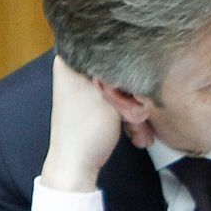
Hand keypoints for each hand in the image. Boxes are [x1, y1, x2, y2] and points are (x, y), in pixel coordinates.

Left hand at [40, 56, 139, 192]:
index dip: (128, 61)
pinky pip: (118, 102)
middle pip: (117, 70)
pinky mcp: (95, 105)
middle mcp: (77, 70)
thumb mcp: (107, 95)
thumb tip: (137, 55)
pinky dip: (128, 116)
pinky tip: (134, 131)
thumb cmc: (87, 128)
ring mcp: (86, 89)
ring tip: (136, 127)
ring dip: (134, 109)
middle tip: (139, 110)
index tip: (139, 77)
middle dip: (133, 92)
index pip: (107, 46)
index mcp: (71, 60)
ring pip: (121, 88)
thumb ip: (120, 73)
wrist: (76, 163)